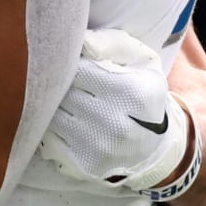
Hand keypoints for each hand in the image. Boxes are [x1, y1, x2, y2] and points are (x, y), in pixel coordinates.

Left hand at [40, 29, 191, 195]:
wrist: (155, 146)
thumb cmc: (143, 94)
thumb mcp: (142, 62)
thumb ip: (113, 43)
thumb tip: (81, 40)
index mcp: (131, 92)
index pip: (78, 69)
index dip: (69, 61)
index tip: (71, 60)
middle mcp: (114, 123)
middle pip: (62, 92)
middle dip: (58, 82)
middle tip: (61, 78)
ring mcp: (98, 148)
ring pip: (52, 114)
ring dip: (53, 104)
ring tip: (63, 98)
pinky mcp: (84, 165)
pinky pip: (50, 138)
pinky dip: (51, 127)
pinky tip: (64, 120)